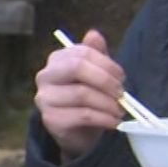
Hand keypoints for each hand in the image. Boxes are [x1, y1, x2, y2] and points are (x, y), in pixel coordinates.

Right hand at [34, 29, 127, 159]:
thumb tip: (94, 34)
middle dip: (105, 80)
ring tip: (120, 110)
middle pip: (77, 68)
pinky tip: (113, 122)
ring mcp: (45, 98)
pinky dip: (103, 118)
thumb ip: (96, 54)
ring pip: (82, 94)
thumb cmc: (88, 99)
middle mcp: (45, 76)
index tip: (122, 78)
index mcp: (57, 60)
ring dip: (108, 103)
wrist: (78, 132)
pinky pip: (82, 115)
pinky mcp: (50, 119)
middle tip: (121, 93)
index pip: (83, 53)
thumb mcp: (95, 74)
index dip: (107, 64)